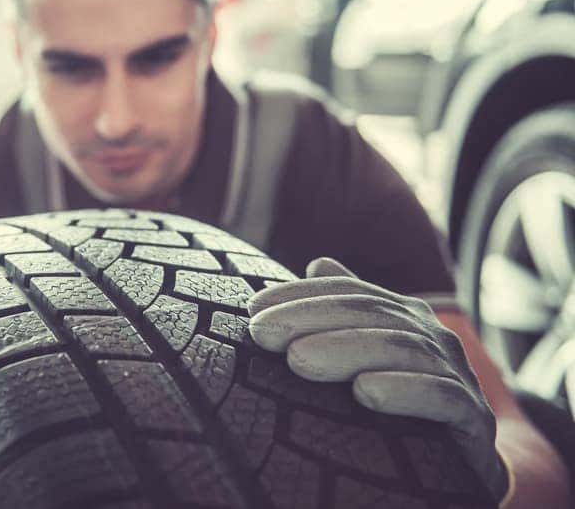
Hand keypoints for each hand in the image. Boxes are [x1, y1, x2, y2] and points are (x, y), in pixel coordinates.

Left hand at [247, 257, 507, 499]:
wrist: (465, 464)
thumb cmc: (404, 402)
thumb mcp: (371, 353)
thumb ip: (347, 310)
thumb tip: (318, 262)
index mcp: (406, 316)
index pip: (349, 294)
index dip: (301, 296)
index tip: (252, 310)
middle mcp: (434, 336)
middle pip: (370, 314)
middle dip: (311, 319)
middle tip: (262, 333)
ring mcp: (459, 374)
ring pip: (401, 350)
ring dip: (346, 350)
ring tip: (297, 360)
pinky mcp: (474, 418)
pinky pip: (442, 396)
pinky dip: (404, 390)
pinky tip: (365, 393)